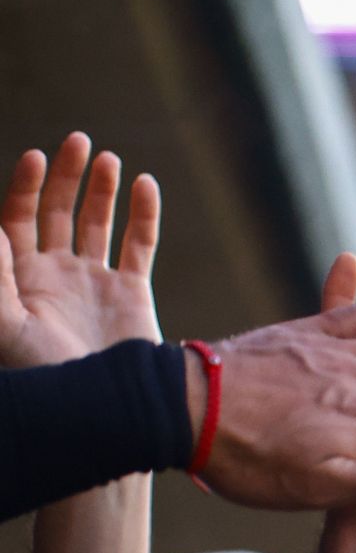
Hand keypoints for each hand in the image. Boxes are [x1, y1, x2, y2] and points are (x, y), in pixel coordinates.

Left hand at [0, 133, 160, 367]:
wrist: (104, 411)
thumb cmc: (46, 375)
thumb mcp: (8, 326)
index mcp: (19, 279)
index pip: (17, 219)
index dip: (26, 186)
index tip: (37, 158)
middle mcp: (54, 274)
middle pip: (56, 212)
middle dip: (64, 176)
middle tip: (76, 141)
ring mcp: (95, 283)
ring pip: (97, 223)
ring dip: (101, 189)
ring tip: (107, 159)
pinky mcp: (132, 293)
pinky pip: (139, 245)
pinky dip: (144, 214)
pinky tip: (145, 184)